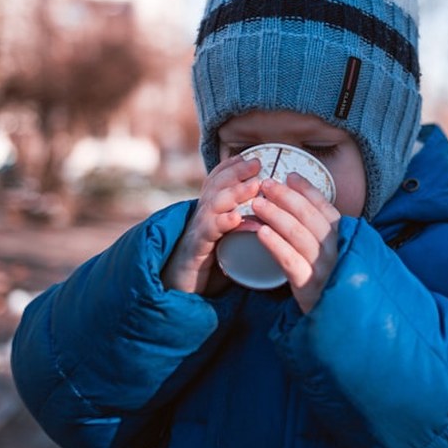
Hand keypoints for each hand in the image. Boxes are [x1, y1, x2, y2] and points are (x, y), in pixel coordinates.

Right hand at [162, 155, 261, 295]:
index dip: (232, 167)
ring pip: (213, 204)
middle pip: (215, 186)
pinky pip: (208, 232)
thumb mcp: (225, 241)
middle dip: (236, 172)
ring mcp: (197, 231)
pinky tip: (238, 219)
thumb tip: (267, 219)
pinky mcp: (196, 249)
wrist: (180, 290)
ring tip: (254, 186)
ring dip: (235, 193)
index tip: (251, 157)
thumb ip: (241, 229)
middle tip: (257, 163)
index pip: (217, 181)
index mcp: (208, 212)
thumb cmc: (208, 266)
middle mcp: (200, 216)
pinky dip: (224, 223)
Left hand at [250, 172, 340, 313]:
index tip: (290, 176)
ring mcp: (325, 269)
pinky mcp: (310, 288)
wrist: (343, 326)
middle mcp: (337, 251)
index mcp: (344, 241)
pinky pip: (290, 262)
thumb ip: (324, 237)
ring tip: (257, 203)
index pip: (326, 208)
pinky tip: (260, 232)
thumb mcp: (336, 258)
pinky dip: (275, 244)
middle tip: (265, 184)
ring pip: (298, 235)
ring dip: (276, 215)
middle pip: (310, 217)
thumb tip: (303, 209)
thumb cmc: (335, 287)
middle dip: (286, 197)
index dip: (307, 191)